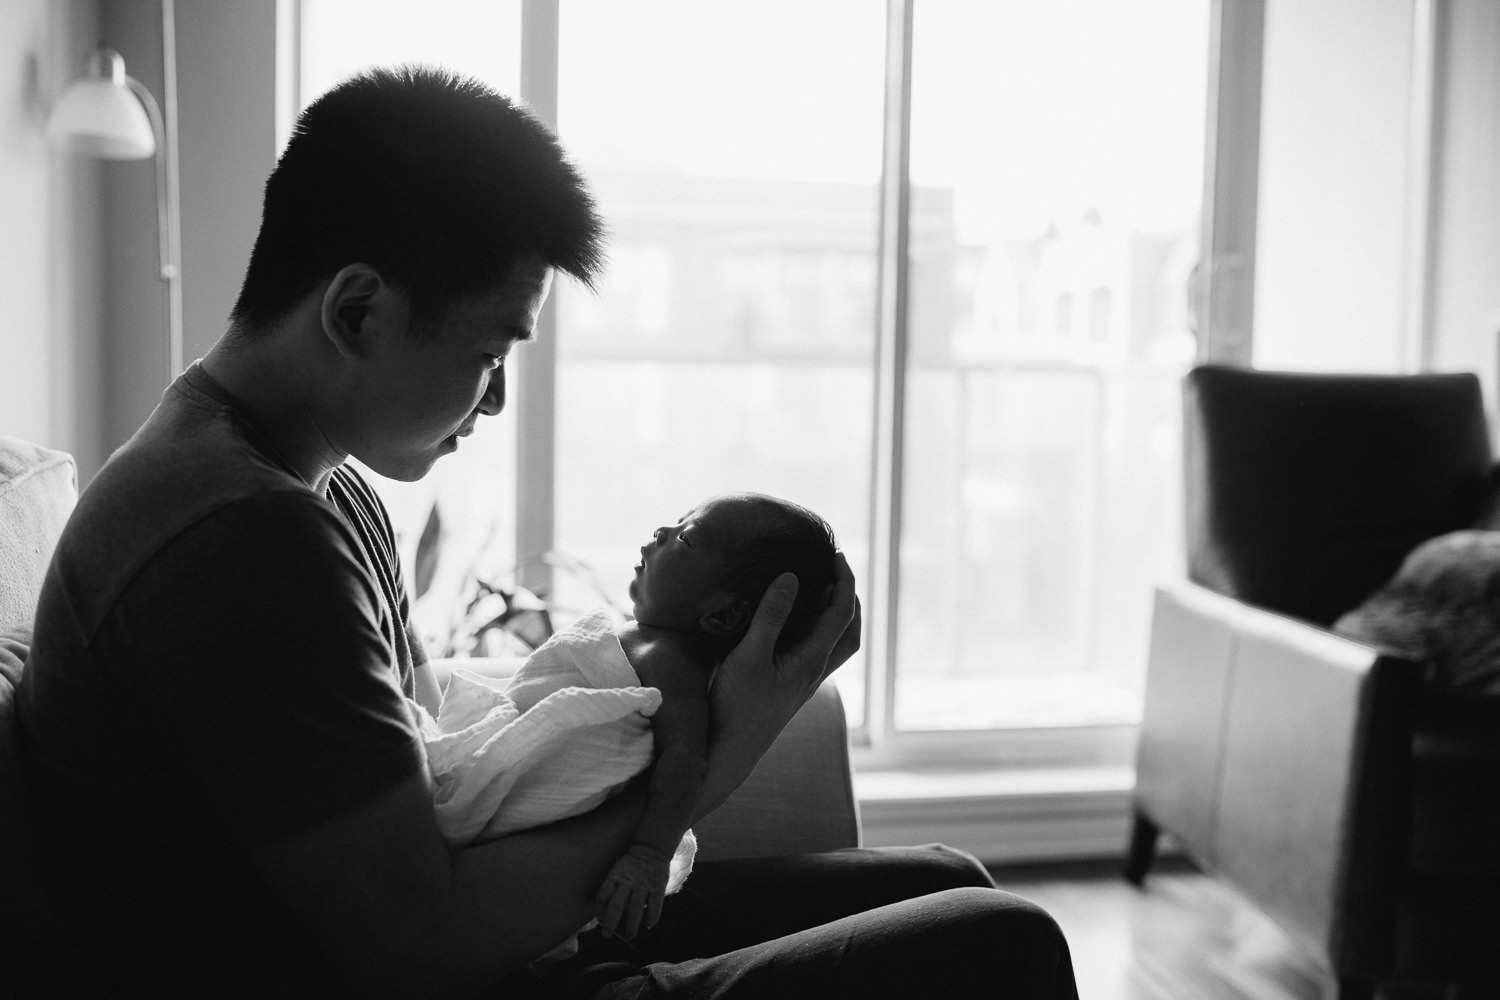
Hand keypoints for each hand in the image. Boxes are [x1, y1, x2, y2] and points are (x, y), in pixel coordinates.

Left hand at [594, 844, 670, 939]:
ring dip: (632, 924)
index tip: (601, 921)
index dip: (600, 910)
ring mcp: (643, 886)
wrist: (651, 849)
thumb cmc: (630, 866)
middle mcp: (627, 883)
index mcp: (615, 877)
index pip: (603, 896)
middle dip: (611, 922)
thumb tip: (604, 912)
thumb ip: (612, 888)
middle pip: (617, 905)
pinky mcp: (657, 887)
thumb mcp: (617, 872)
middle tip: (606, 935)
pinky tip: (649, 925)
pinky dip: (652, 916)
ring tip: (631, 935)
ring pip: (636, 908)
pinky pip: (655, 904)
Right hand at [712, 553, 860, 748]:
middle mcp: (814, 671)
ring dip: (836, 615)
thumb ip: (771, 616)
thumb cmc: (737, 706)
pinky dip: (817, 629)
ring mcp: (803, 681)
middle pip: (849, 630)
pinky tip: (794, 622)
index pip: (841, 613)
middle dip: (849, 597)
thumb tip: (791, 577)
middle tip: (835, 569)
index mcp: (811, 660)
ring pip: (835, 644)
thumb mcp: (749, 656)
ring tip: (820, 590)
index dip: (844, 580)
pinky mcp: (789, 686)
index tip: (835, 554)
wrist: (728, 750)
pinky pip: (816, 651)